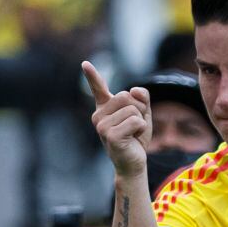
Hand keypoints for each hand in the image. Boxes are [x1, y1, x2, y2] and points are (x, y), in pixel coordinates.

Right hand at [82, 61, 150, 175]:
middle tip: (134, 125)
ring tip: (133, 133)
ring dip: (140, 121)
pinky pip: (135, 121)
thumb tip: (134, 90)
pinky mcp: (110, 135)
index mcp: (104, 108)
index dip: (92, 75)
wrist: (134, 162)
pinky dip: (141, 128)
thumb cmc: (135, 138)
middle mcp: (98, 115)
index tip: (85, 63)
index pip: (98, 88)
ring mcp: (102, 126)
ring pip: (132, 109)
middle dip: (138, 108)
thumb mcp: (142, 113)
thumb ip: (142, 98)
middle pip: (126, 96)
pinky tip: (133, 138)